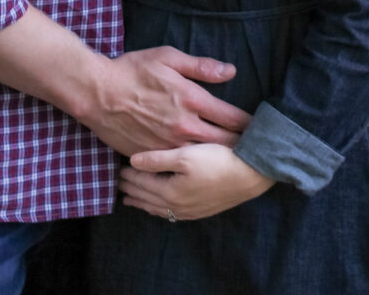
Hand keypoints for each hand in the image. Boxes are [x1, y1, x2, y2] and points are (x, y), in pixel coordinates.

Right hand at [84, 47, 251, 155]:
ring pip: (203, 158)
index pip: (231, 118)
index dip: (249, 124)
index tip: (260, 128)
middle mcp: (184, 126)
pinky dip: (193, 167)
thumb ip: (201, 66)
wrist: (97, 93)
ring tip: (236, 162)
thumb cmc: (133, 70)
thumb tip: (231, 71)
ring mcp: (168, 145)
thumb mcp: (168, 57)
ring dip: (220, 160)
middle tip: (255, 150)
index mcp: (191, 100)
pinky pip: (179, 166)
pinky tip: (202, 170)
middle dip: (241, 147)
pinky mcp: (152, 156)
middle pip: (223, 144)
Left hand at [120, 144, 274, 219]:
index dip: (130, 175)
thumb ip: (157, 159)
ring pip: (159, 208)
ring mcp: (190, 211)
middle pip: (148, 198)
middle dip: (132, 190)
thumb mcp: (185, 155)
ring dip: (144, 202)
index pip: (143, 183)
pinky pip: (171, 213)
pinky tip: (160, 205)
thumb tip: (132, 161)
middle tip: (119, 184)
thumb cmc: (217, 160)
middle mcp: (177, 206)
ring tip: (131, 199)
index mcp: (170, 192)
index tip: (119, 168)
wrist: (249, 174)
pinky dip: (159, 208)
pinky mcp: (201, 210)